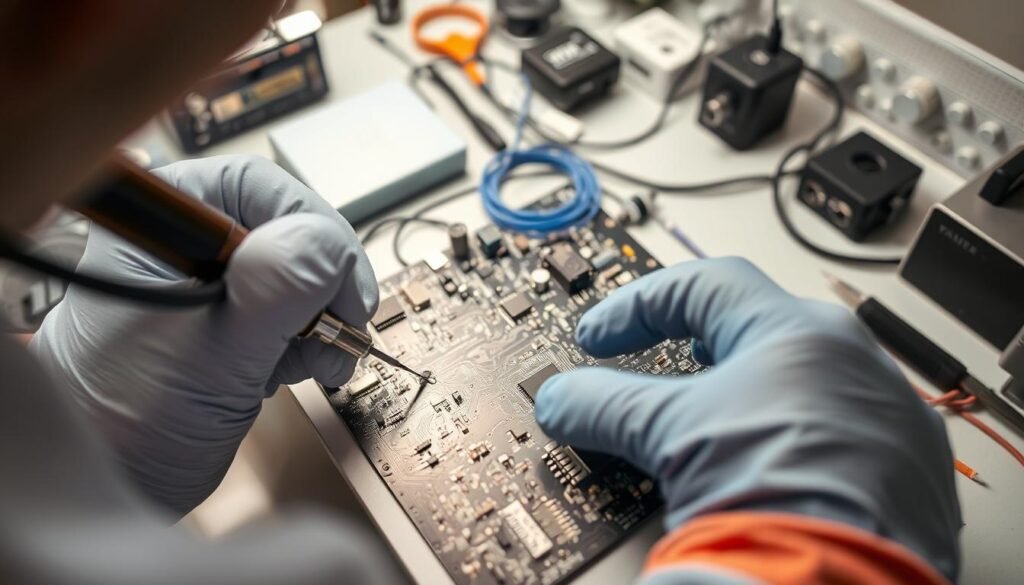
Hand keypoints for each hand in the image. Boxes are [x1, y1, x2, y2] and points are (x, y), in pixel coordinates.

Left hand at [32, 155, 378, 515]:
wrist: (115, 482)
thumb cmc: (125, 420)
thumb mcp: (215, 351)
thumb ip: (273, 290)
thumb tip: (326, 243)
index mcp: (163, 223)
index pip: (258, 187)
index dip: (312, 230)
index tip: (342, 282)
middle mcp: (188, 242)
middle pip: (288, 229)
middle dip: (323, 282)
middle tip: (341, 323)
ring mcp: (213, 283)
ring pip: (299, 272)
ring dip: (326, 315)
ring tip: (322, 358)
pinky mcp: (232, 320)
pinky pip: (294, 309)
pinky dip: (314, 337)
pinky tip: (308, 366)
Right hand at [534, 258, 959, 579]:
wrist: (837, 584)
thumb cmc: (769, 496)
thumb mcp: (664, 436)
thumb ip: (603, 405)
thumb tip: (563, 401)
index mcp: (798, 331)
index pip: (702, 286)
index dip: (637, 307)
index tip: (601, 338)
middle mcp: (854, 360)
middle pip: (759, 327)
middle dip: (696, 346)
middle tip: (656, 369)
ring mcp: (886, 415)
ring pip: (805, 381)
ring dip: (747, 394)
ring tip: (707, 426)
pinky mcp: (904, 470)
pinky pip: (838, 434)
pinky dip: (790, 440)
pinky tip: (765, 470)